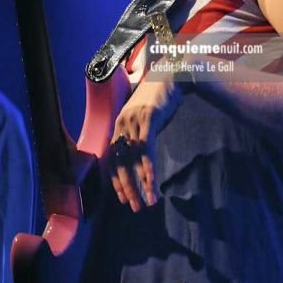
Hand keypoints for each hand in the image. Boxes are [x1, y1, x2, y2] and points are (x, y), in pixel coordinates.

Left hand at [110, 75, 182, 211]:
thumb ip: (137, 133)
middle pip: (120, 162)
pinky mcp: (149, 118)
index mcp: (119, 124)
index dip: (115, 180)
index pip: (111, 158)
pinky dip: (148, 168)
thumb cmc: (158, 97)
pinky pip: (147, 148)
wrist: (171, 76)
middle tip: (134, 207)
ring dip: (140, 184)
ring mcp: (134, 120)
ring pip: (133, 159)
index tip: (121, 198)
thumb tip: (136, 156)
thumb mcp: (143, 116)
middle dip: (127, 188)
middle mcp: (122, 123)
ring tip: (147, 201)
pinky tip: (152, 182)